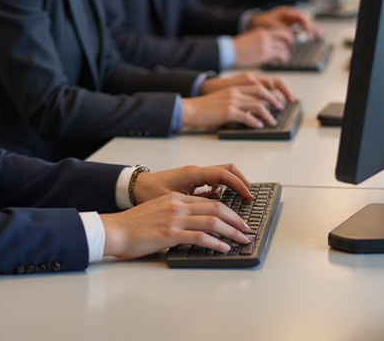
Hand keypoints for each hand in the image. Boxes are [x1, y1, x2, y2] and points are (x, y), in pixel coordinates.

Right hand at [101, 165, 253, 259]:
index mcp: (175, 198)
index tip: (238, 220)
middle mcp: (177, 204)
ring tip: (242, 240)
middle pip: (216, 207)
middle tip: (247, 229)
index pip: (209, 200)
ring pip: (212, 221)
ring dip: (231, 232)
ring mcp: (174, 218)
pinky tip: (223, 248)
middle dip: (236, 219)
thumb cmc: (133, 225)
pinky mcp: (170, 234)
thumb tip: (195, 226)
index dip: (228, 211)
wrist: (115, 230)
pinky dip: (215, 243)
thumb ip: (177, 215)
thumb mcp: (158, 212)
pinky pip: (199, 237)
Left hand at [130, 163, 251, 204]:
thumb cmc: (148, 192)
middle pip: (227, 170)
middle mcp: (195, 172)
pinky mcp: (191, 181)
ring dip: (234, 184)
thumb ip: (193, 205)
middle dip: (241, 182)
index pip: (224, 174)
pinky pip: (213, 181)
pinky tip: (224, 202)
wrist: (133, 187)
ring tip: (242, 200)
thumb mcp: (172, 201)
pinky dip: (223, 188)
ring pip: (221, 174)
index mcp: (192, 173)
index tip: (248, 197)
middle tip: (250, 198)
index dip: (239, 185)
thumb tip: (214, 214)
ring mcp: (194, 175)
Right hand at [186, 74, 294, 128]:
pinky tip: (259, 126)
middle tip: (280, 107)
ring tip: (272, 121)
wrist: (190, 109)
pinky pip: (247, 117)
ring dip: (268, 114)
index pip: (258, 86)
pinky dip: (256, 122)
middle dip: (274, 100)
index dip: (270, 92)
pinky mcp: (228, 112)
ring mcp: (232, 101)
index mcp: (234, 87)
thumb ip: (237, 102)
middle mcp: (235, 92)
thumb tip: (250, 112)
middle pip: (261, 92)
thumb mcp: (222, 99)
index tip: (276, 99)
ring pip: (257, 105)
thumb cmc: (204, 107)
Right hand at [231, 26, 293, 66]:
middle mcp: (265, 36)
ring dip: (285, 54)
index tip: (288, 42)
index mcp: (262, 31)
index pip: (281, 31)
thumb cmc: (237, 48)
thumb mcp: (251, 39)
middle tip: (288, 50)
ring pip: (283, 48)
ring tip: (284, 59)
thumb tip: (270, 45)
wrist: (229, 52)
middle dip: (289, 45)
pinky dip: (282, 59)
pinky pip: (279, 56)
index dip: (287, 37)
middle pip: (285, 38)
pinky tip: (280, 62)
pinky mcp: (264, 54)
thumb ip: (262, 40)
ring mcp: (266, 45)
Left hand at [250, 6, 321, 38]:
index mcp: (287, 12)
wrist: (255, 22)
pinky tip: (311, 36)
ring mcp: (291, 19)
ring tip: (319, 36)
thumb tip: (294, 38)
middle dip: (313, 27)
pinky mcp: (291, 25)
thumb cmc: (262, 23)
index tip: (308, 32)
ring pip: (305, 23)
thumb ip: (283, 31)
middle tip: (319, 35)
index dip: (306, 25)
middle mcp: (291, 15)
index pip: (301, 17)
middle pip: (306, 19)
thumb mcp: (272, 26)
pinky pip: (301, 28)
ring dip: (312, 29)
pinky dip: (306, 32)